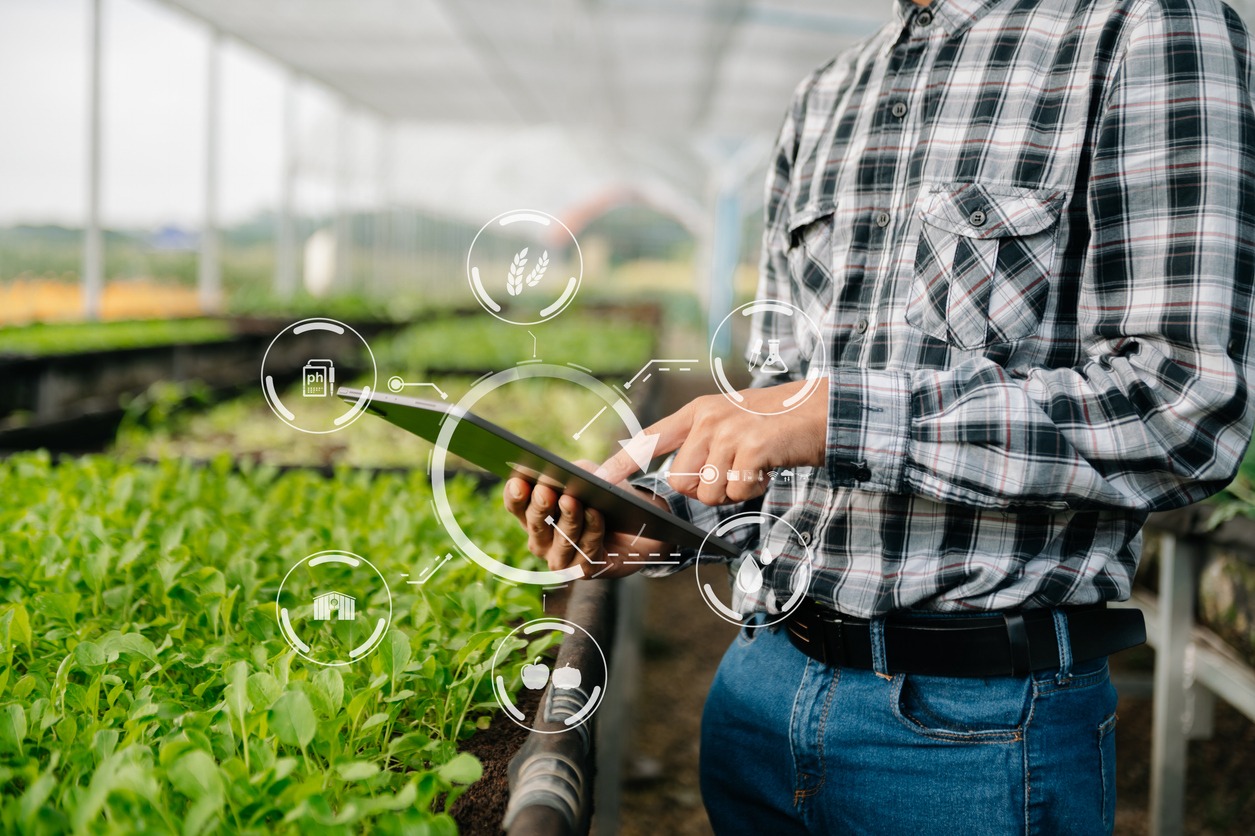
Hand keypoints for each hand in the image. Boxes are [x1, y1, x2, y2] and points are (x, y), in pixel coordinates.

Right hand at [503, 460, 671, 578]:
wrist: (636, 526)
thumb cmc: (604, 496)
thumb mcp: (590, 476)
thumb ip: (577, 472)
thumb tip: (569, 474)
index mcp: (533, 514)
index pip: (516, 504)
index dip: (515, 494)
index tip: (519, 481)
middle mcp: (541, 540)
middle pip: (536, 523)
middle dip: (540, 507)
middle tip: (544, 491)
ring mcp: (560, 558)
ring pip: (561, 539)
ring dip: (568, 519)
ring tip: (571, 500)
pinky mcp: (583, 570)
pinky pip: (587, 550)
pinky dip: (592, 530)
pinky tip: (595, 514)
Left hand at [597, 378, 828, 504]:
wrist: (821, 411)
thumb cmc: (776, 422)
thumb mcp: (731, 419)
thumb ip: (701, 441)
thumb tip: (677, 479)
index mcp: (697, 411)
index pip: (649, 438)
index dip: (621, 462)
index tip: (598, 480)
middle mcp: (708, 419)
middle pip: (679, 480)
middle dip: (704, 489)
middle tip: (732, 472)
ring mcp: (729, 432)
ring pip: (706, 492)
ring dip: (730, 492)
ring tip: (751, 467)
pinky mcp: (752, 448)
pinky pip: (735, 491)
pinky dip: (752, 490)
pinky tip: (765, 470)